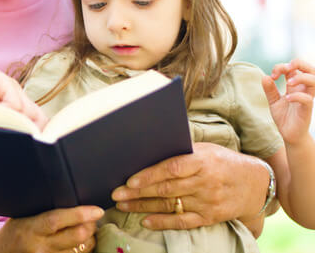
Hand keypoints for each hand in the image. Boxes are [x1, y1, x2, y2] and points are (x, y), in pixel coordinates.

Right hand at [0, 206, 102, 252]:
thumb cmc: (15, 229)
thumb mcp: (23, 214)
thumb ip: (43, 207)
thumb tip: (68, 192)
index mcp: (31, 228)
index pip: (57, 220)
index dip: (79, 214)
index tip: (96, 210)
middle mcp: (40, 247)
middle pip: (75, 237)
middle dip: (91, 225)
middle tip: (94, 216)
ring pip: (81, 250)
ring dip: (90, 238)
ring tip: (88, 228)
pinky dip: (84, 249)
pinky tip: (82, 241)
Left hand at [111, 142, 266, 229]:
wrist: (255, 183)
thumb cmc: (222, 161)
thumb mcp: (205, 149)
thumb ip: (180, 152)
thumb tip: (148, 148)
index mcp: (202, 161)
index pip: (171, 168)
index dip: (149, 175)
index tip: (129, 180)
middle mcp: (205, 182)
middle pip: (166, 189)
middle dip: (138, 192)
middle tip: (116, 194)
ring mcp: (208, 202)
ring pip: (170, 205)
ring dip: (143, 206)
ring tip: (123, 205)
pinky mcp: (210, 217)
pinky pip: (182, 222)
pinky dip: (162, 223)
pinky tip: (145, 220)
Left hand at [262, 58, 314, 145]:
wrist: (289, 134)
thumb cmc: (284, 116)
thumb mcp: (273, 101)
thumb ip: (270, 90)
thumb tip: (265, 76)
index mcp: (295, 86)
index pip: (293, 68)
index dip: (282, 67)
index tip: (272, 75)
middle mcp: (302, 90)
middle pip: (310, 70)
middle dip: (300, 63)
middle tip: (287, 67)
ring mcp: (306, 99)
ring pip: (314, 81)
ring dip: (301, 77)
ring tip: (288, 82)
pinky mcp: (306, 110)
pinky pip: (307, 99)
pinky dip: (297, 96)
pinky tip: (287, 98)